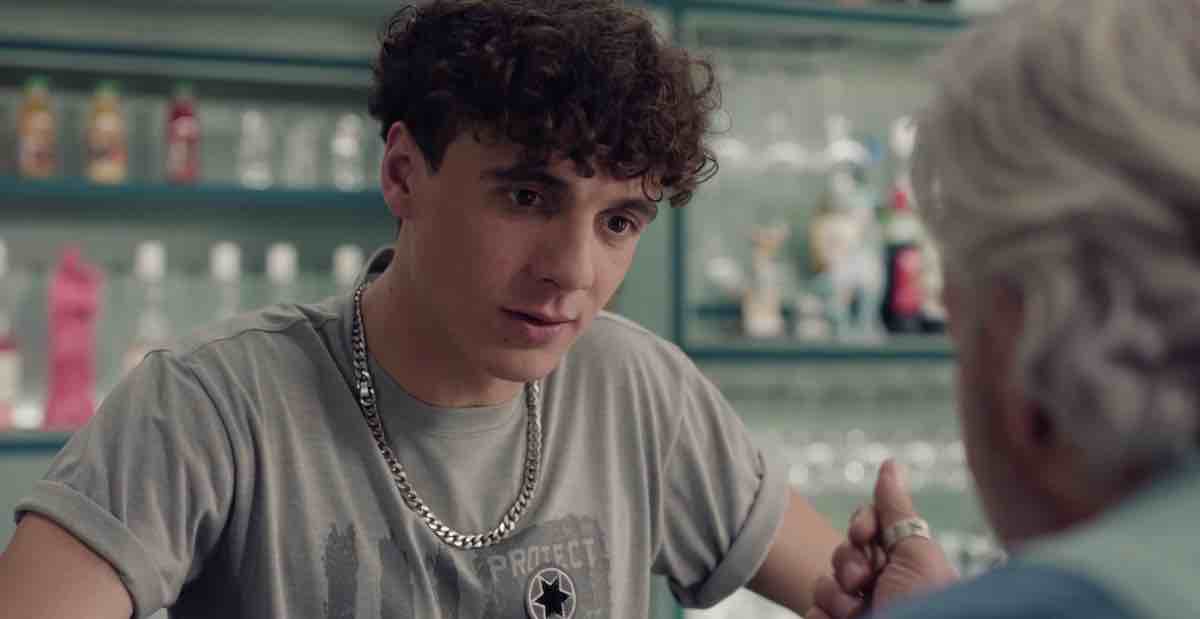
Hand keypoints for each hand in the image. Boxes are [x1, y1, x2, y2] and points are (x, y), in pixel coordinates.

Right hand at [807, 460, 959, 618]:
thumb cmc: (929, 608)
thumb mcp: (917, 554)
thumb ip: (897, 510)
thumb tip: (890, 463)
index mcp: (906, 564)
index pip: (867, 526)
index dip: (861, 525)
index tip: (866, 534)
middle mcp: (883, 586)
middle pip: (843, 550)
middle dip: (849, 562)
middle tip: (866, 581)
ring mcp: (858, 612)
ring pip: (823, 582)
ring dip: (836, 595)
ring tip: (857, 614)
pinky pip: (812, 612)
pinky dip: (822, 617)